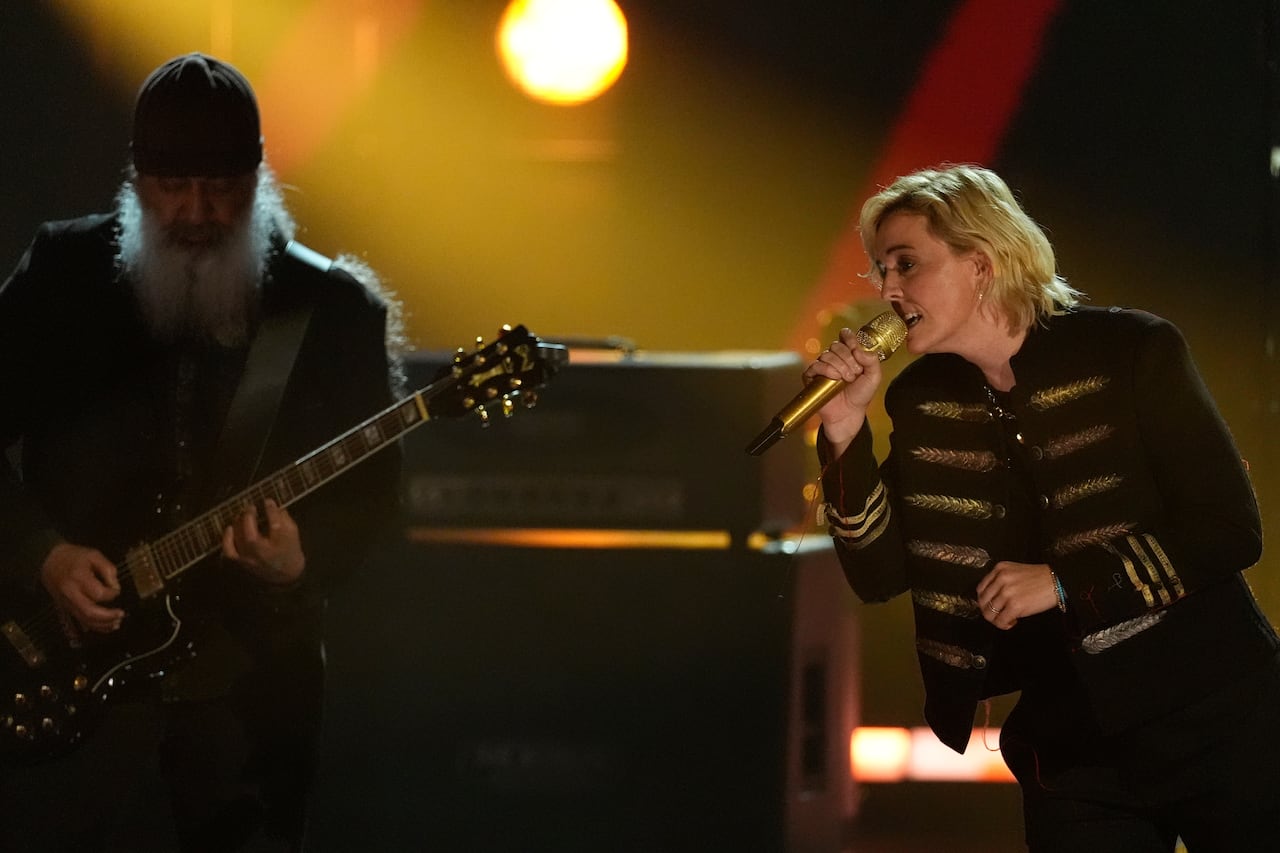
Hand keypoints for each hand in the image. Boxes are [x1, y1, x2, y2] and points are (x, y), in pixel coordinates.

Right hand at [39, 543, 125, 632]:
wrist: (48, 560)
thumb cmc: (73, 557)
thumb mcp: (93, 555)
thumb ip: (108, 569)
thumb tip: (116, 586)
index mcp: (78, 579)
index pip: (98, 593)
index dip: (112, 593)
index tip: (117, 589)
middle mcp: (71, 594)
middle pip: (90, 612)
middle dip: (108, 616)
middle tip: (121, 614)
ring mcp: (66, 602)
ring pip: (84, 620)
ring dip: (102, 625)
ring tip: (116, 623)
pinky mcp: (65, 607)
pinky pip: (78, 620)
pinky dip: (92, 626)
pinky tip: (104, 627)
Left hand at [222, 499, 305, 584]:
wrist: (284, 576)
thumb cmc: (289, 551)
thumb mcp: (293, 534)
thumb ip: (284, 519)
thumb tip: (273, 506)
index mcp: (280, 545)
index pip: (274, 523)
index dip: (270, 510)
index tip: (267, 501)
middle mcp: (262, 553)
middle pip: (251, 533)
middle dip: (249, 516)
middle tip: (250, 507)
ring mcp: (249, 559)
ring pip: (238, 540)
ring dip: (238, 524)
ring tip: (241, 515)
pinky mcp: (241, 563)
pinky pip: (229, 552)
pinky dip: (227, 540)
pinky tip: (229, 529)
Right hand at [803, 326, 885, 452]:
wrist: (850, 413)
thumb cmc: (860, 396)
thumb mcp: (874, 377)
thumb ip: (872, 360)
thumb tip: (857, 349)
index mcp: (849, 354)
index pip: (845, 336)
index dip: (849, 338)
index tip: (854, 346)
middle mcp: (835, 358)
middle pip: (836, 345)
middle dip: (847, 358)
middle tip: (854, 373)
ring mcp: (823, 367)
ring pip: (826, 355)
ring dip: (838, 366)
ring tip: (845, 379)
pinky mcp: (812, 377)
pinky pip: (814, 366)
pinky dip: (825, 369)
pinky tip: (834, 378)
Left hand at [976, 561, 1059, 629]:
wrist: (1057, 581)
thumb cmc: (1040, 578)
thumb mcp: (1015, 571)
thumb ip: (1001, 581)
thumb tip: (993, 598)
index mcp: (999, 569)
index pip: (981, 588)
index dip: (984, 600)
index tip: (990, 606)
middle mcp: (1001, 579)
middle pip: (983, 602)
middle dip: (989, 611)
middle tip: (998, 615)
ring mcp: (1007, 593)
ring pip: (989, 613)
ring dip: (997, 620)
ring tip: (1007, 619)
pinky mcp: (1015, 606)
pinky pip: (1001, 620)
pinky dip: (1004, 625)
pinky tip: (1012, 622)